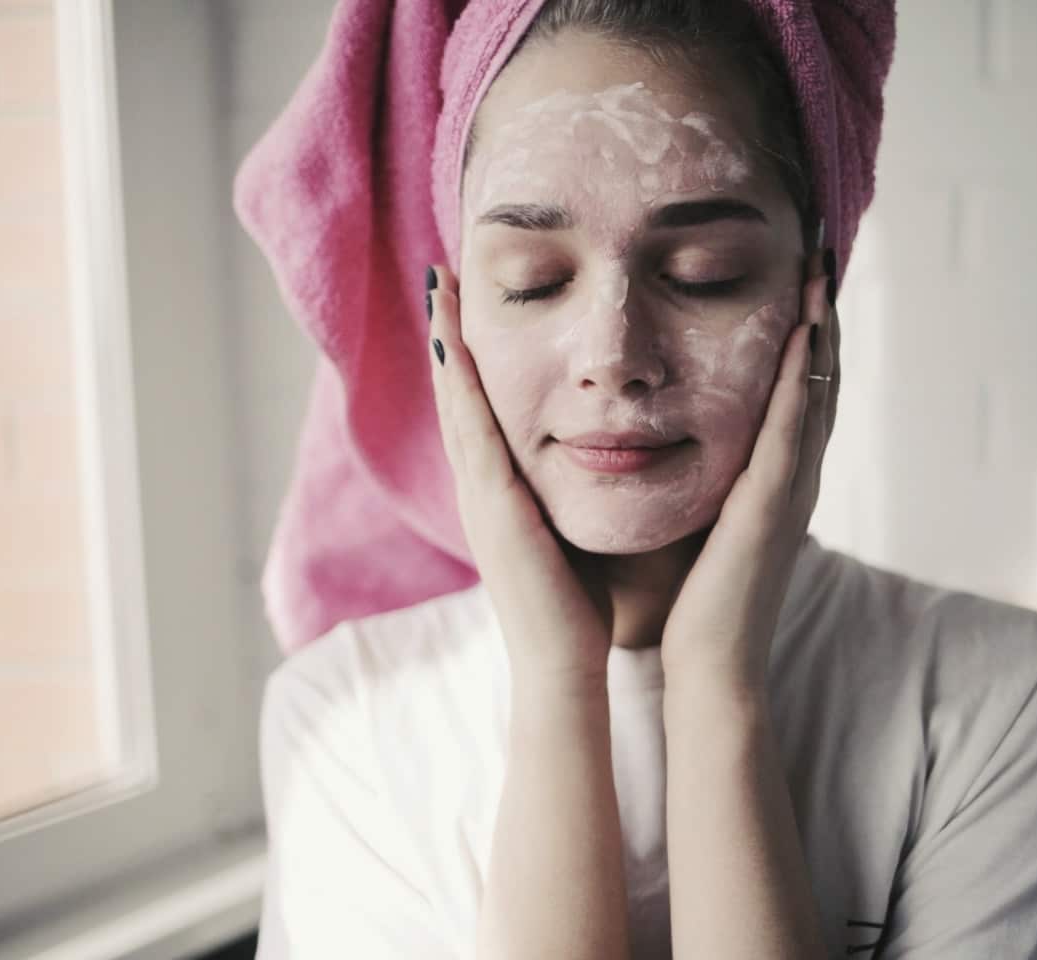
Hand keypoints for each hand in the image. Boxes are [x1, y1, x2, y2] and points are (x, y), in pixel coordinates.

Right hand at [426, 265, 611, 692]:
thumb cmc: (576, 608)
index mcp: (500, 493)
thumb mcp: (568, 533)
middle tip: (438, 273)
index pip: (478, 411)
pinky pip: (472, 434)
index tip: (465, 302)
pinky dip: (460, 386)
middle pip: (456, 395)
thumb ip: (569, 494)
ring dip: (444, 342)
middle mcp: (480, 488)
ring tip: (438, 284)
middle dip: (445, 333)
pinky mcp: (493, 508)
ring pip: (455, 404)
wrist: (563, 668)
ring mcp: (479, 497)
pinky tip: (454, 343)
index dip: (466, 358)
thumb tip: (598, 456)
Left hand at [659, 248, 839, 693]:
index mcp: (774, 478)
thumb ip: (700, 473)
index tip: (795, 274)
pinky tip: (804, 335)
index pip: (796, 390)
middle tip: (818, 248)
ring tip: (817, 269)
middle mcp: (794, 477)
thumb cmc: (694, 599)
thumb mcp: (701, 515)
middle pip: (819, 379)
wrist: (706, 665)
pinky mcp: (772, 508)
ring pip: (815, 394)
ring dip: (820, 330)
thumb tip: (667, 428)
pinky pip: (792, 432)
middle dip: (821, 315)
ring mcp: (790, 491)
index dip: (803, 333)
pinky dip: (801, 381)